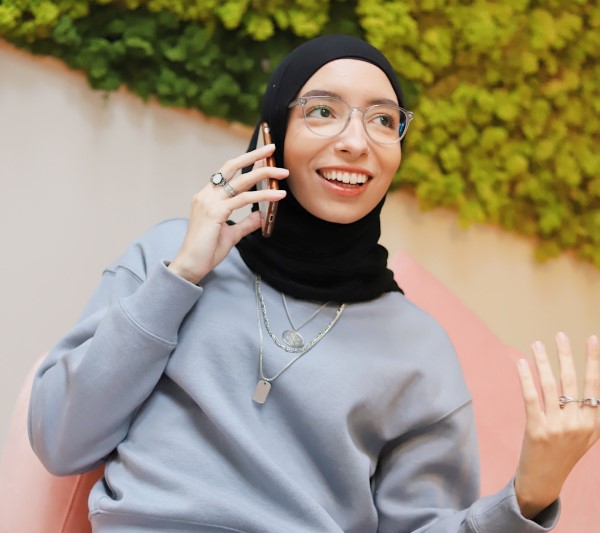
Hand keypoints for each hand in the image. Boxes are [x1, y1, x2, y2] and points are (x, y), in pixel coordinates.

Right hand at [168, 144, 287, 283]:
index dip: (246, 162)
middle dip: (253, 155)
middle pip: (231, 166)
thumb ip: (245, 223)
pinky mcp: (215, 212)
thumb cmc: (207, 250)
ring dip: (265, 174)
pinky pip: (244, 199)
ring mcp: (210, 202)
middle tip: (271, 148)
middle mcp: (206, 195)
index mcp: (207, 197)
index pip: (228, 173)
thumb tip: (261, 215)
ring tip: (283, 172)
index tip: (263, 155)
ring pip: (241, 181)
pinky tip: (277, 195)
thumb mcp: (232, 234)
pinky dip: (263, 196)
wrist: (191, 265)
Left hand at [515, 333, 599, 518]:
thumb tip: (589, 386)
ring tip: (536, 344)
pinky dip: (526, 378)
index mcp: (593, 422)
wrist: (544, 480)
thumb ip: (588, 412)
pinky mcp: (537, 429)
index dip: (593, 360)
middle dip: (565, 355)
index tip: (592, 339)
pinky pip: (531, 397)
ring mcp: (557, 427)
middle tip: (559, 335)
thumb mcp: (585, 435)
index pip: (594, 385)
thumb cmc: (563, 453)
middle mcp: (578, 423)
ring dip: (543, 362)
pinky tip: (521, 363)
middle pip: (571, 380)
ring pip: (550, 385)